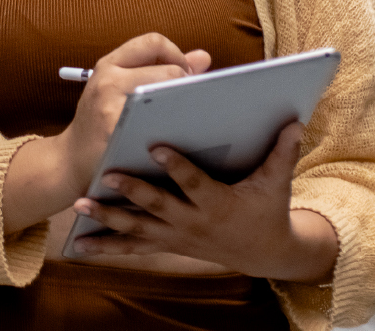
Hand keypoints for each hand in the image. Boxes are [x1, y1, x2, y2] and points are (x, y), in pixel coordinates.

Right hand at [1, 34, 207, 234]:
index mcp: (109, 65)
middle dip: (186, 84)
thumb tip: (204, 57)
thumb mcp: (119, 89)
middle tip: (187, 102)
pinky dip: (174, 126)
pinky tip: (177, 135)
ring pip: (167, 94)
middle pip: (168, 69)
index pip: (153, 42)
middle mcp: (107, 80)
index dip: (177, 55)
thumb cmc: (100, 125)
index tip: (183, 76)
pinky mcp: (116, 132)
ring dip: (184, 105)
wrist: (69, 163)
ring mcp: (111, 107)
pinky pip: (159, 123)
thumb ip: (158, 69)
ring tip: (185, 116)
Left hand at [68, 122, 338, 281]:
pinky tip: (79, 245)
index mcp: (217, 203)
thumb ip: (282, 152)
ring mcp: (177, 237)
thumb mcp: (276, 183)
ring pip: (138, 229)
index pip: (194, 183)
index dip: (176, 166)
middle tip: (106, 174)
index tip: (156, 146)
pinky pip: (133, 248)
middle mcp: (193, 222)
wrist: (263, 254)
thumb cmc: (267, 210)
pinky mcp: (166, 245)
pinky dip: (106, 246)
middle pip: (158, 206)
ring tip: (81, 204)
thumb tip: (295, 120)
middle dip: (132, 192)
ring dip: (108, 218)